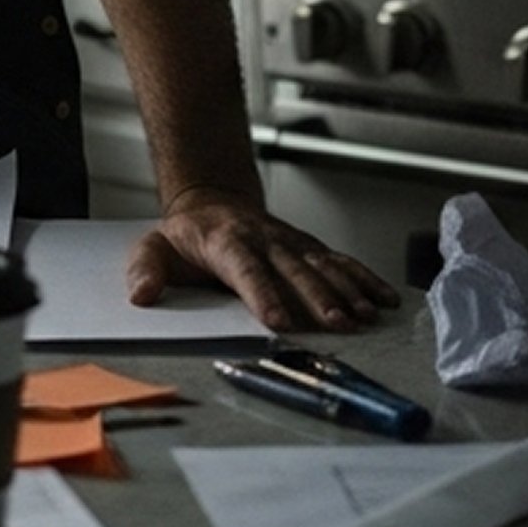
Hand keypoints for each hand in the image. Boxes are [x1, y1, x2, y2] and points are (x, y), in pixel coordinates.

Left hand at [130, 186, 398, 330]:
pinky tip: (385, 298)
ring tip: (366, 316)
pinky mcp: (308, 247)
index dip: (263, 294)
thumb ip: (146, 269)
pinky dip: (364, 278)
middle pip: (294, 270)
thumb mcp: (152, 247)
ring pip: (323, 265)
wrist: (213, 202)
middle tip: (338, 324)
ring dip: (347, 290)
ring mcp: (291, 242)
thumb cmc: (184, 237)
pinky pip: (340, 261)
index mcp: (226, 243)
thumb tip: (142, 295)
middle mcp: (265, 240)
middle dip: (318, 297)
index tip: (279, 320)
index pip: (246, 270)